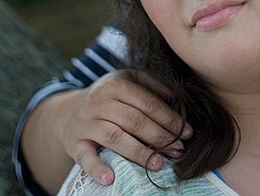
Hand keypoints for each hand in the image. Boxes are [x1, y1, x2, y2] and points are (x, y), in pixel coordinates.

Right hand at [57, 69, 191, 185]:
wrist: (71, 110)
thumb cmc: (110, 97)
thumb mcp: (129, 80)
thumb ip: (152, 85)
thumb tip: (176, 97)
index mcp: (115, 84)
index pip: (147, 103)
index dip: (169, 119)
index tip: (187, 132)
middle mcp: (98, 101)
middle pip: (134, 121)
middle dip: (160, 137)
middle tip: (178, 149)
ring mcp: (85, 123)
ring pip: (115, 138)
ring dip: (139, 153)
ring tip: (159, 163)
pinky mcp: (74, 143)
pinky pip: (85, 157)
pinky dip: (97, 169)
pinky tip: (111, 178)